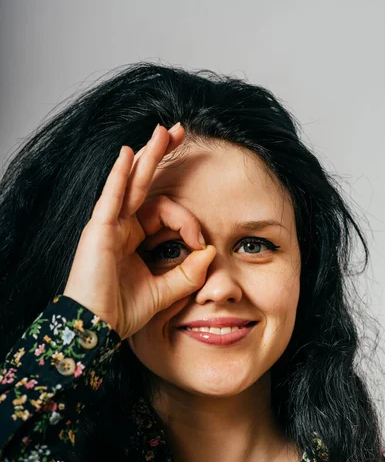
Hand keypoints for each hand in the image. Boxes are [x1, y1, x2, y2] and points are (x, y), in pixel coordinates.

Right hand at [63, 123, 215, 339]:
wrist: (95, 329)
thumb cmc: (122, 311)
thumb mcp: (166, 291)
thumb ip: (189, 274)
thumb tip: (211, 252)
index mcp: (134, 238)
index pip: (164, 213)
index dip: (187, 222)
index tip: (201, 243)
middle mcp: (120, 227)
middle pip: (144, 184)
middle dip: (161, 157)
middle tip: (178, 132)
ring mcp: (108, 226)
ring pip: (130, 183)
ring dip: (147, 156)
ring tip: (163, 132)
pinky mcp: (98, 230)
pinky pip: (111, 197)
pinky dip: (119, 176)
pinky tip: (129, 154)